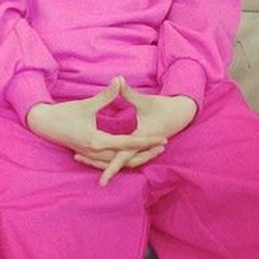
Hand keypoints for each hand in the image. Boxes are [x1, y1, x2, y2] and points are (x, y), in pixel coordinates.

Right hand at [26, 77, 166, 165]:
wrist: (43, 124)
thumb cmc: (64, 113)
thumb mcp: (86, 104)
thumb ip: (105, 96)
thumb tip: (119, 80)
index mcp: (98, 140)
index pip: (129, 142)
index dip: (147, 141)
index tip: (163, 139)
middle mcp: (96, 152)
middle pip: (127, 157)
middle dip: (146, 153)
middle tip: (162, 146)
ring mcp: (92, 156)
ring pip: (119, 162)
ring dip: (135, 157)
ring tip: (150, 151)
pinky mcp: (88, 155)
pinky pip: (109, 162)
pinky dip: (120, 160)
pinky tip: (127, 155)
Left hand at [77, 78, 196, 185]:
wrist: (181, 113)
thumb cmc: (163, 107)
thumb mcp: (144, 101)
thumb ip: (128, 92)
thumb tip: (118, 78)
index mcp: (140, 139)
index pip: (123, 156)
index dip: (111, 168)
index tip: (101, 180)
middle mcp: (139, 148)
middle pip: (118, 162)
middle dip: (100, 165)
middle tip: (77, 160)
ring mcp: (139, 149)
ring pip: (119, 161)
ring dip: (102, 160)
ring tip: (78, 156)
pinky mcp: (137, 146)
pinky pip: (122, 155)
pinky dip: (109, 156)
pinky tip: (92, 152)